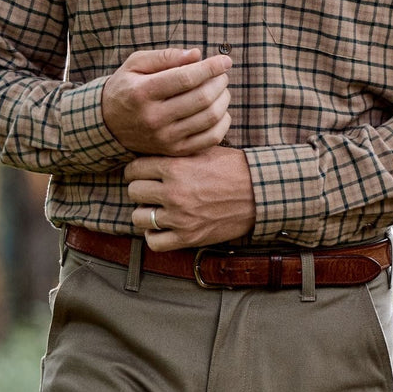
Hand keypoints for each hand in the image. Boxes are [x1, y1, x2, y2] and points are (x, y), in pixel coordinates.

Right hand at [102, 47, 231, 156]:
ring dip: (224, 99)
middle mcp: (153, 118)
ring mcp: (165, 138)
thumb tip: (197, 55)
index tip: (225, 60)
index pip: (186, 78)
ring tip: (221, 89)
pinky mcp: (174, 151)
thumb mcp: (135, 64)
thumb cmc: (126, 87)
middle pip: (202, 98)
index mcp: (142, 92)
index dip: (211, 67)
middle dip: (220, 82)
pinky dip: (223, 122)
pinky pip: (210, 139)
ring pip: (210, 118)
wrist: (108, 124)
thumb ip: (165, 56)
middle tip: (221, 74)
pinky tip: (220, 110)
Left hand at [125, 146, 255, 250]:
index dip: (136, 169)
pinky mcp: (189, 237)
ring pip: (138, 217)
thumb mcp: (203, 149)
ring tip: (155, 208)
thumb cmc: (233, 167)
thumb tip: (152, 149)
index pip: (134, 168)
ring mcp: (180, 217)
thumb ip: (176, 151)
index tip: (140, 172)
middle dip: (140, 189)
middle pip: (134, 191)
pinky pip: (154, 242)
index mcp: (175, 166)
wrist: (259, 192)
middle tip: (149, 189)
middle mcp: (173, 192)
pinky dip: (154, 235)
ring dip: (145, 212)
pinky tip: (162, 227)